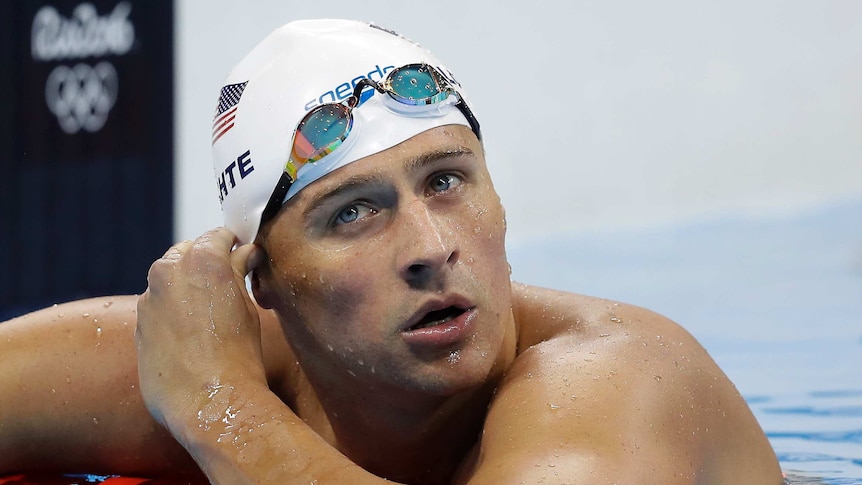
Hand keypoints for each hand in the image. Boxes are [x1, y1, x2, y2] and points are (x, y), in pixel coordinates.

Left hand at [136, 227, 266, 437]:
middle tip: (227, 282)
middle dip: (205, 262)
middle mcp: (167, 272)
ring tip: (209, 313)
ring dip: (186, 287)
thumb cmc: (237, 354)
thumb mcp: (247, 306)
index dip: (233, 244)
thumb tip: (243, 254)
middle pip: (187, 252)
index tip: (241, 254)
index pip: (217, 236)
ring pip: (168, 281)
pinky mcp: (137, 326)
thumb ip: (238, 272)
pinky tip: (192, 335)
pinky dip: (173, 312)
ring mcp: (148, 299)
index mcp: (201, 260)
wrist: (208, 402)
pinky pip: (157, 308)